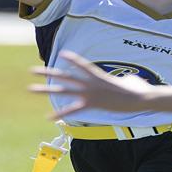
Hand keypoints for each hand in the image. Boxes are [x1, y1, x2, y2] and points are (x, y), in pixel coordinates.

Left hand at [31, 50, 154, 117]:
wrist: (140, 97)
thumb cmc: (139, 89)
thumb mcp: (129, 81)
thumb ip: (123, 80)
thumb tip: (128, 81)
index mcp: (98, 75)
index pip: (81, 64)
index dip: (72, 60)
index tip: (62, 55)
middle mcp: (90, 82)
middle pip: (64, 76)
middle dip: (47, 73)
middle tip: (32, 71)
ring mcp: (90, 93)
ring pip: (63, 90)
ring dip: (46, 89)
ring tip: (31, 89)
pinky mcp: (93, 104)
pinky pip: (73, 109)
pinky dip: (61, 113)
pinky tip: (48, 117)